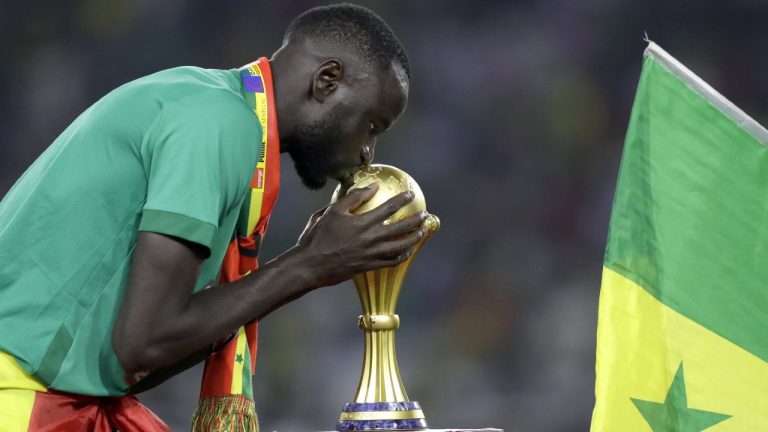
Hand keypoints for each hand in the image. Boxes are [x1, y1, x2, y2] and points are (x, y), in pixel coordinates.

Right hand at [296, 183, 427, 286]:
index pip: (389, 208)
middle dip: (416, 220)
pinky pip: (392, 261)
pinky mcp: (370, 266)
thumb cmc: (319, 237)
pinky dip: (402, 256)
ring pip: (401, 246)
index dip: (402, 200)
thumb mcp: (333, 211)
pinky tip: (408, 251)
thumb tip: (372, 187)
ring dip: (414, 238)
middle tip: (424, 215)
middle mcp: (371, 238)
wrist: (311, 265)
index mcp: (363, 222)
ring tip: (421, 231)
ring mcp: (372, 254)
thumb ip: (354, 198)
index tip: (411, 195)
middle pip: (401, 228)